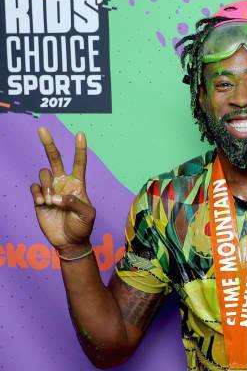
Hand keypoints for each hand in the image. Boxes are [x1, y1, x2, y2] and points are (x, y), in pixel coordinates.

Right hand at [30, 128, 95, 250]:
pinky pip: (34, 187)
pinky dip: (37, 194)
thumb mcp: (87, 215)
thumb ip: (75, 202)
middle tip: (42, 129)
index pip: (79, 163)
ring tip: (50, 201)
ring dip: (46, 186)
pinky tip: (42, 204)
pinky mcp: (39, 198)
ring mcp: (50, 189)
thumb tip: (57, 196)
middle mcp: (63, 183)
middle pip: (55, 158)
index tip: (80, 134)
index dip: (80, 149)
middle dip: (48, 144)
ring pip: (43, 174)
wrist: (69, 241)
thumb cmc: (82, 227)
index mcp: (78, 184)